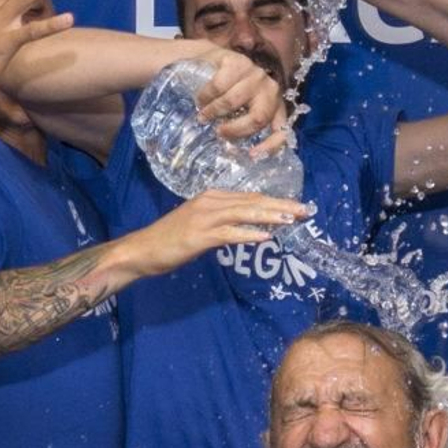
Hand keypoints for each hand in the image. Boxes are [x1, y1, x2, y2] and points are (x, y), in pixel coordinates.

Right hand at [122, 190, 310, 277]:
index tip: (297, 206)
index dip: (275, 201)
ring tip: (291, 219)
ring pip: (243, 213)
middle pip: (252, 201)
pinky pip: (228, 234)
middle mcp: (210, 202)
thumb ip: (225, 223)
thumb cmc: (171, 239)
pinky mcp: (199, 236)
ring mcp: (204, 218)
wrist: (142, 250)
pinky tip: (264, 237)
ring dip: (269, 215)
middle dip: (280, 205)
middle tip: (305, 210)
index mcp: (212, 197)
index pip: (250, 197)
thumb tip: (253, 227)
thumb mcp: (201, 226)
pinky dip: (247, 234)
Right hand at [192, 48, 290, 152]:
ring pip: (233, 101)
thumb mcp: (236, 114)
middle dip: (235, 129)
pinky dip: (205, 96)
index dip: (270, 146)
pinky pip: (219, 86)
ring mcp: (255, 74)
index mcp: (275, 106)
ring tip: (203, 115)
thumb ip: (240, 129)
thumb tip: (231, 155)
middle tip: (218, 133)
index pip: (281, 130)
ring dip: (213, 112)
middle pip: (258, 118)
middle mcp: (270, 89)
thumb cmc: (225, 94)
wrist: (210, 63)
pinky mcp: (238, 62)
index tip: (251, 155)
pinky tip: (200, 98)